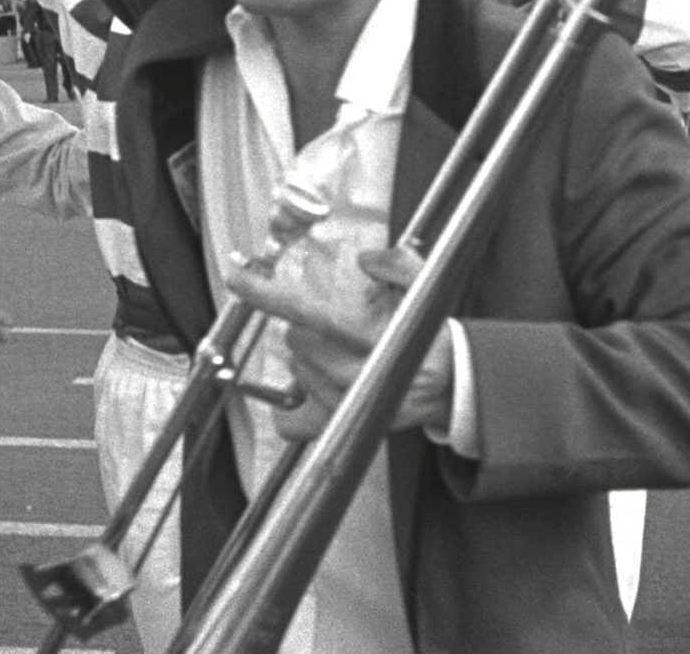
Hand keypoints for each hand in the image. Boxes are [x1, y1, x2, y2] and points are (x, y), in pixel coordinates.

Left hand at [223, 242, 452, 439]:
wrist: (452, 385)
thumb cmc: (433, 334)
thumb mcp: (426, 288)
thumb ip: (399, 266)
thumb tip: (365, 260)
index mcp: (376, 338)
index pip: (310, 313)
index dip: (268, 294)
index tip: (237, 275)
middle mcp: (359, 376)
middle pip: (298, 341)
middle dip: (307, 327)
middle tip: (335, 327)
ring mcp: (348, 407)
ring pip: (296, 373)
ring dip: (306, 360)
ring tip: (338, 354)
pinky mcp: (342, 428)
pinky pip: (290, 422)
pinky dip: (291, 407)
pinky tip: (311, 389)